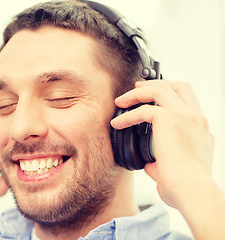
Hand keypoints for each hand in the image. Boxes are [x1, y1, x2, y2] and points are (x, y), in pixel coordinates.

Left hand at [110, 80, 213, 207]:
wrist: (191, 191)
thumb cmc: (184, 186)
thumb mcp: (177, 168)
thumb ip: (163, 160)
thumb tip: (150, 164)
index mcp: (200, 129)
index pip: (188, 102)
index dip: (170, 96)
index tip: (152, 98)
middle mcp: (196, 119)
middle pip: (179, 86)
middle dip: (156, 84)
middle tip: (137, 88)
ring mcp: (185, 116)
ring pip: (160, 89)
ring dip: (137, 93)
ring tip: (121, 101)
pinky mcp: (169, 119)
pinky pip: (143, 110)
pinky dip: (127, 115)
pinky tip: (117, 124)